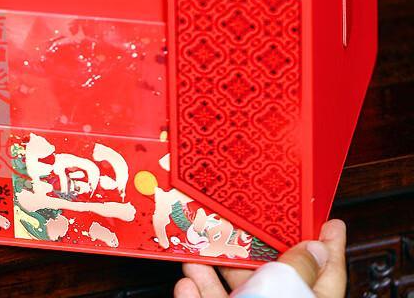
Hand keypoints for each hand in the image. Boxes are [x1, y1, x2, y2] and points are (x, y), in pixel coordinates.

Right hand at [174, 219, 346, 297]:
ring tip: (198, 254)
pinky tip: (186, 284)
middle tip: (237, 226)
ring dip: (212, 271)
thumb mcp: (285, 292)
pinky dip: (195, 295)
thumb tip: (314, 248)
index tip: (330, 224)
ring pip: (234, 294)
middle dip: (249, 253)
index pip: (328, 275)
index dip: (329, 248)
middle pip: (272, 279)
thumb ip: (298, 269)